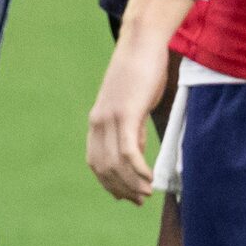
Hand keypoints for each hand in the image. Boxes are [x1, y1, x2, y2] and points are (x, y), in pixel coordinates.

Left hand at [87, 3, 187, 204]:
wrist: (142, 44)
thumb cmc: (142, 72)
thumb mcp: (132, 105)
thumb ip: (132, 129)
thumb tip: (136, 152)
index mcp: (97, 121)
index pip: (96, 162)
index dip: (109, 183)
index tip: (124, 196)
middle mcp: (98, 122)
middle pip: (104, 168)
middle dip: (121, 189)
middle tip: (139, 201)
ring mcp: (110, 119)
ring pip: (116, 164)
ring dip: (131, 184)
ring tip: (146, 194)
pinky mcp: (126, 114)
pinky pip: (129, 152)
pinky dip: (138, 170)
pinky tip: (149, 179)